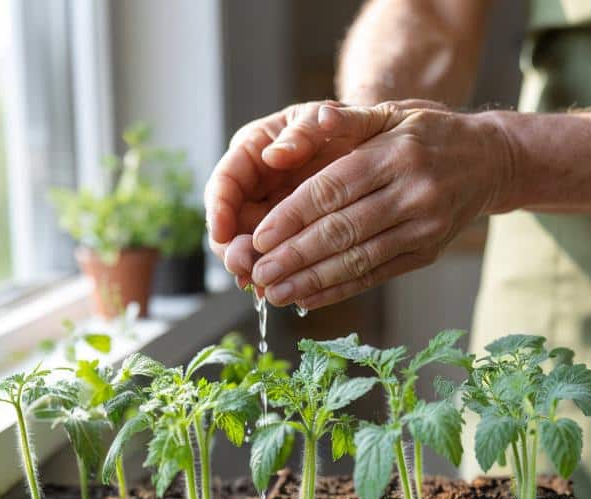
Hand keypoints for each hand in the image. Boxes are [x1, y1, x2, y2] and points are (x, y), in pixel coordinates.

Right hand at [205, 100, 370, 289]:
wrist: (371, 142)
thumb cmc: (343, 124)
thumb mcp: (324, 118)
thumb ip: (302, 132)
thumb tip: (274, 155)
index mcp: (253, 150)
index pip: (225, 180)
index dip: (219, 207)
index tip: (221, 231)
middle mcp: (255, 183)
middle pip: (230, 221)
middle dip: (232, 246)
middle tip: (244, 266)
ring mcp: (271, 210)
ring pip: (250, 244)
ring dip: (252, 266)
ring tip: (262, 284)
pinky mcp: (290, 232)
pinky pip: (278, 255)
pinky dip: (280, 272)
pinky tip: (286, 289)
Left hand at [248, 102, 515, 308]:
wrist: (491, 161)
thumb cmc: (429, 133)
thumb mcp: (392, 113)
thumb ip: (344, 120)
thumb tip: (302, 131)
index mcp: (396, 155)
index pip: (334, 191)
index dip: (293, 217)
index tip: (259, 237)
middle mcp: (414, 193)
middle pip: (343, 231)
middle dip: (295, 256)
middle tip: (258, 272)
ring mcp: (425, 227)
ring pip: (359, 259)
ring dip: (312, 280)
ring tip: (274, 292)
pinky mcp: (429, 252)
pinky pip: (377, 274)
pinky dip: (340, 289)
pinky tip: (308, 298)